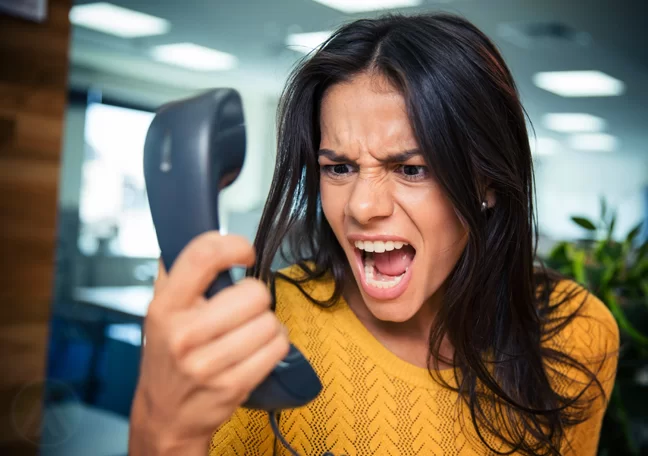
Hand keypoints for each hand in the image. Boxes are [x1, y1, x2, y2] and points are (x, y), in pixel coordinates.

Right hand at [128, 232, 288, 454]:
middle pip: (253, 292)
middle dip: (256, 296)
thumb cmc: (168, 356)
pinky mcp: (232, 386)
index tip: (244, 252)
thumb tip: (191, 227)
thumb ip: (175, 271)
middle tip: (244, 306)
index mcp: (165, 308)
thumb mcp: (160, 310)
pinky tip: (257, 348)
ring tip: (249, 330)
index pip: (202, 256)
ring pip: (270, 321)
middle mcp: (184, 335)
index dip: (233, 245)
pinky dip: (275, 343)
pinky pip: (277, 347)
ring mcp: (208, 364)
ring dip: (267, 323)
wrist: (166, 414)